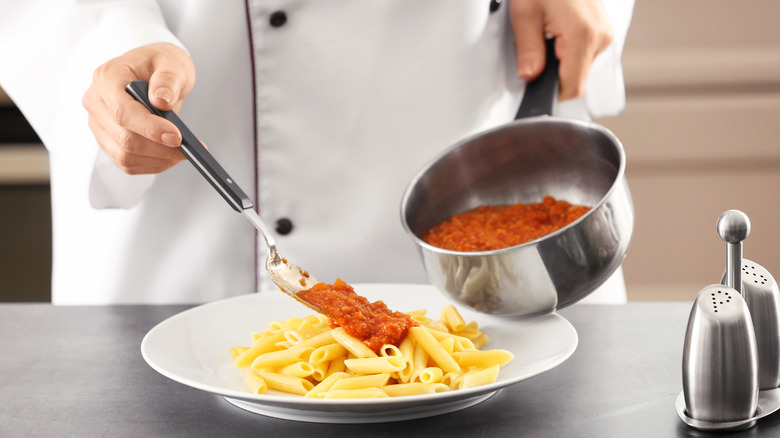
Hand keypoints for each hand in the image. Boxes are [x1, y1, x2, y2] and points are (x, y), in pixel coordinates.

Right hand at [82, 43, 195, 173]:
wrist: (153, 71)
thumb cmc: (161, 64)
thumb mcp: (172, 62)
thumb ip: (168, 79)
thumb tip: (161, 101)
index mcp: (107, 78)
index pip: (123, 112)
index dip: (150, 128)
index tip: (177, 137)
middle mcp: (96, 102)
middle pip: (124, 138)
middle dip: (159, 148)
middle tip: (188, 149)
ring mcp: (99, 124)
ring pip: (125, 155)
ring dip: (158, 159)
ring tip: (183, 153)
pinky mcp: (107, 140)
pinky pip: (127, 163)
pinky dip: (152, 164)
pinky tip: (171, 157)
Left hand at [509, 0, 612, 100]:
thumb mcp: (525, 13)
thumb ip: (527, 50)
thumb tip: (529, 76)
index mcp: (583, 34)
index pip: (572, 87)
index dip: (552, 95)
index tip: (536, 93)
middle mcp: (600, 35)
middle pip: (577, 78)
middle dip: (553, 76)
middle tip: (535, 53)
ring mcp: (604, 31)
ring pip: (581, 66)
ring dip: (561, 62)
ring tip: (546, 36)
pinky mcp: (602, 28)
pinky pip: (585, 52)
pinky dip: (568, 50)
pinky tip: (557, 33)